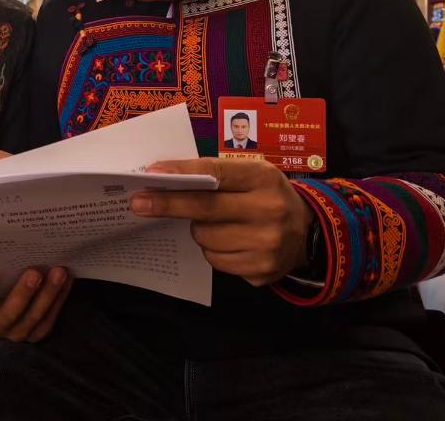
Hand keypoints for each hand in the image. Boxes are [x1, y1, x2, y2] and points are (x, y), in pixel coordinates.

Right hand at [0, 267, 71, 342]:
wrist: (7, 305)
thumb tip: (1, 244)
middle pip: (9, 314)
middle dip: (23, 293)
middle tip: (35, 272)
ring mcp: (17, 333)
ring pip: (34, 317)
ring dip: (48, 294)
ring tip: (59, 273)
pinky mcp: (36, 333)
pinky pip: (49, 318)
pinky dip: (59, 298)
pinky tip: (67, 281)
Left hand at [131, 158, 313, 286]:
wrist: (307, 232)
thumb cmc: (266, 195)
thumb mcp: (250, 174)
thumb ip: (214, 173)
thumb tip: (163, 177)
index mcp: (264, 178)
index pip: (215, 173)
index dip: (180, 173)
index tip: (151, 174)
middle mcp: (269, 210)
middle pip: (204, 209)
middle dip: (167, 205)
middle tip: (137, 203)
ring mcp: (267, 245)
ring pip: (205, 237)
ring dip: (198, 229)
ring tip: (214, 222)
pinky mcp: (261, 271)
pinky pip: (216, 260)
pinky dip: (213, 249)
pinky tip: (227, 241)